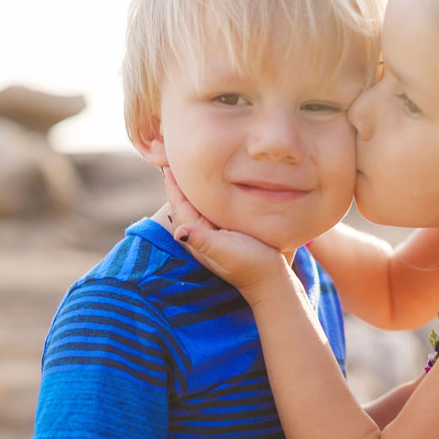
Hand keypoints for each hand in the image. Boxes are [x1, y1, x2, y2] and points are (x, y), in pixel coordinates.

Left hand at [162, 166, 294, 305]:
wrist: (271, 282)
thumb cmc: (251, 265)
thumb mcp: (226, 251)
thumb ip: (203, 241)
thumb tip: (178, 232)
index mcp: (197, 235)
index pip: (179, 204)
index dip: (173, 184)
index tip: (167, 162)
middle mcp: (201, 232)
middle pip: (184, 202)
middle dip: (178, 181)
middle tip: (172, 156)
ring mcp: (213, 232)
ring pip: (197, 203)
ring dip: (192, 187)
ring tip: (186, 165)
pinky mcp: (226, 232)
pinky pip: (211, 208)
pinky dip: (208, 194)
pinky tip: (211, 185)